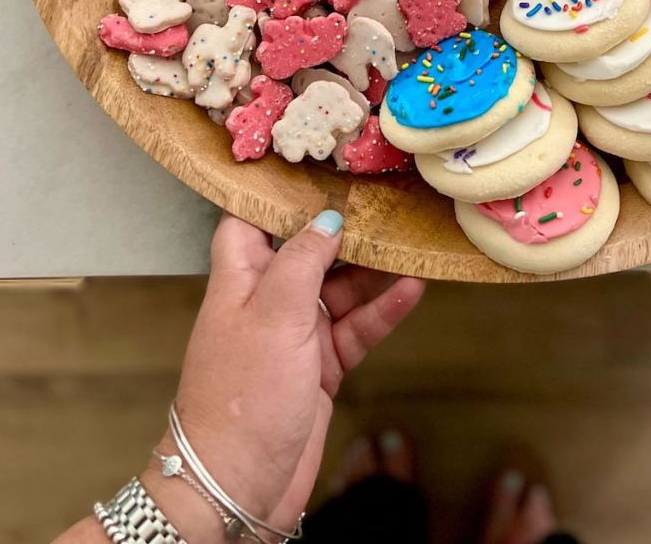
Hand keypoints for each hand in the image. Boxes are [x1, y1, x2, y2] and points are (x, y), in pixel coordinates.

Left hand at [143, 211, 424, 537]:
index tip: (316, 164)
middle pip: (309, 250)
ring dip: (374, 269)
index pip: (252, 219)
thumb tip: (327, 220)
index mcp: (239, 279)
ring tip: (411, 240)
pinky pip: (357, 327)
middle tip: (384, 200)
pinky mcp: (320, 367)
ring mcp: (295, 334)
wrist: (237, 485)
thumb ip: (302, 259)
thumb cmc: (241, 398)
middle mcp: (266, 301)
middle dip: (344, 228)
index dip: (279, 192)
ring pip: (341, 288)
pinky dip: (384, 310)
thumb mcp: (274, 314)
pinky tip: (413, 289)